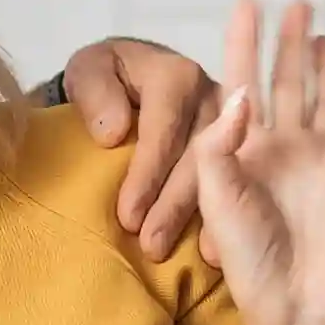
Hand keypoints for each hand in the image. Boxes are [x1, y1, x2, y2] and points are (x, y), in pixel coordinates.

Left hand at [62, 36, 224, 262]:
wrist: (128, 79)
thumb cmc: (105, 79)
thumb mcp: (87, 71)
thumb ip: (94, 93)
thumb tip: (113, 132)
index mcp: (176, 76)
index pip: (163, 131)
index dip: (147, 176)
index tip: (128, 217)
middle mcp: (212, 97)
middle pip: (196, 159)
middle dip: (172, 207)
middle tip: (150, 246)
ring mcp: (230, 125)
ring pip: (220, 176)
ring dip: (197, 219)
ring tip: (175, 253)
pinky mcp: (237, 148)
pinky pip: (235, 185)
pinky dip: (222, 220)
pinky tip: (210, 253)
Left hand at [192, 0, 324, 324]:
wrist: (302, 304)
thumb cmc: (251, 260)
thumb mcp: (219, 198)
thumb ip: (221, 143)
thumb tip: (240, 89)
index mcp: (246, 150)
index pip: (242, 81)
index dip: (244, 42)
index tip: (246, 1)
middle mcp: (287, 149)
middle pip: (288, 81)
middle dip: (288, 42)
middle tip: (295, 2)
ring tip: (321, 33)